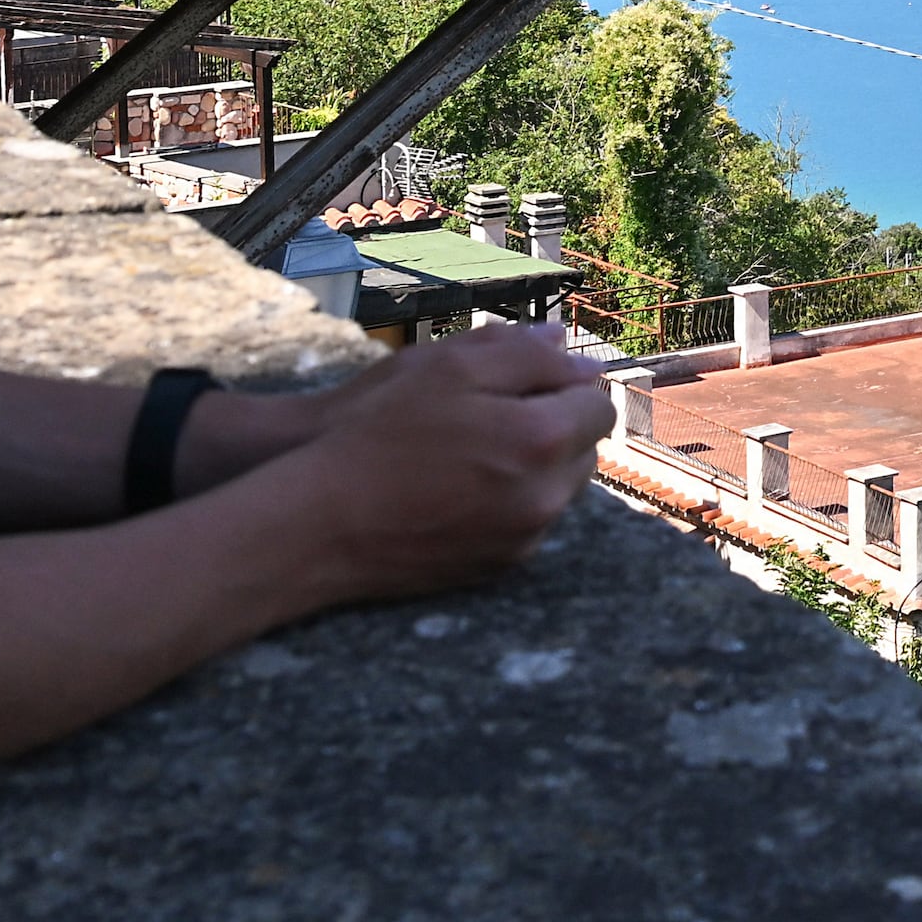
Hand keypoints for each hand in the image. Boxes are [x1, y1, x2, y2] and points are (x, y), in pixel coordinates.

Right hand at [275, 322, 611, 602]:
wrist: (322, 522)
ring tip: (478, 448)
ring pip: (559, 489)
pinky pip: (530, 523)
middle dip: (556, 426)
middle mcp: (546, 497)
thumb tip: (577, 356)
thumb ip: (525, 355)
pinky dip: (512, 500)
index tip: (527, 381)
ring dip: (537, 465)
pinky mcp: (498, 567)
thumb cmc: (379, 431)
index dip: (566, 386)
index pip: (599, 407)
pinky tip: (465, 486)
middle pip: (584, 451)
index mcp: (542, 440)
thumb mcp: (448, 366)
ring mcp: (524, 539)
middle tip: (498, 411)